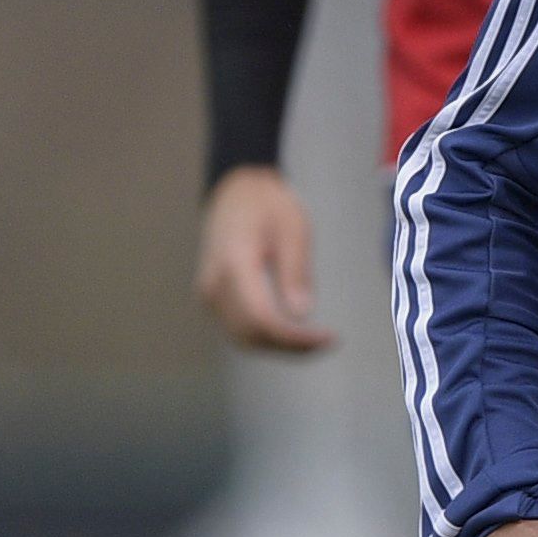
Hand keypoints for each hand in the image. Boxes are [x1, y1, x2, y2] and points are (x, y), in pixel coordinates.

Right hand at [195, 167, 332, 352]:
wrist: (235, 190)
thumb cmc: (267, 205)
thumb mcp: (293, 230)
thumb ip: (295, 273)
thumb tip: (301, 315)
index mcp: (234, 264)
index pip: (262, 319)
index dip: (295, 338)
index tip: (329, 338)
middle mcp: (214, 284)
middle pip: (252, 335)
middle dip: (291, 346)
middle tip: (327, 341)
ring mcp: (208, 293)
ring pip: (243, 338)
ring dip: (279, 346)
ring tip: (313, 339)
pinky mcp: (212, 298)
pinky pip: (238, 329)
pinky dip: (265, 337)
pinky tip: (292, 332)